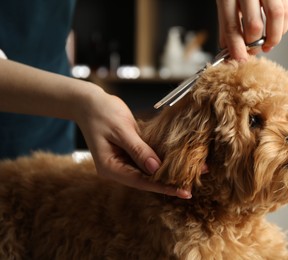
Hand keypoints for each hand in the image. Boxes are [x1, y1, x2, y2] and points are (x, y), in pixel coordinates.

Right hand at [75, 85, 191, 198]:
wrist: (88, 102)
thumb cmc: (101, 112)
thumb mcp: (121, 130)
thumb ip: (138, 149)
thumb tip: (156, 168)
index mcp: (109, 168)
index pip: (140, 182)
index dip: (163, 187)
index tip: (183, 192)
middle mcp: (116, 168)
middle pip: (145, 180)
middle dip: (168, 182)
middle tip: (191, 187)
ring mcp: (122, 161)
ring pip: (148, 171)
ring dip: (167, 172)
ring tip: (190, 175)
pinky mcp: (129, 152)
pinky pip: (147, 159)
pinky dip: (161, 160)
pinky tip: (177, 161)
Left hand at [216, 0, 287, 59]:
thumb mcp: (225, 1)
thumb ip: (227, 25)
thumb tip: (228, 50)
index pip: (232, 26)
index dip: (236, 48)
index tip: (240, 60)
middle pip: (253, 25)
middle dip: (253, 44)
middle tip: (252, 51)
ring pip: (275, 17)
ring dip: (272, 38)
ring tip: (266, 46)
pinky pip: (286, 11)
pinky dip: (282, 27)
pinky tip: (275, 33)